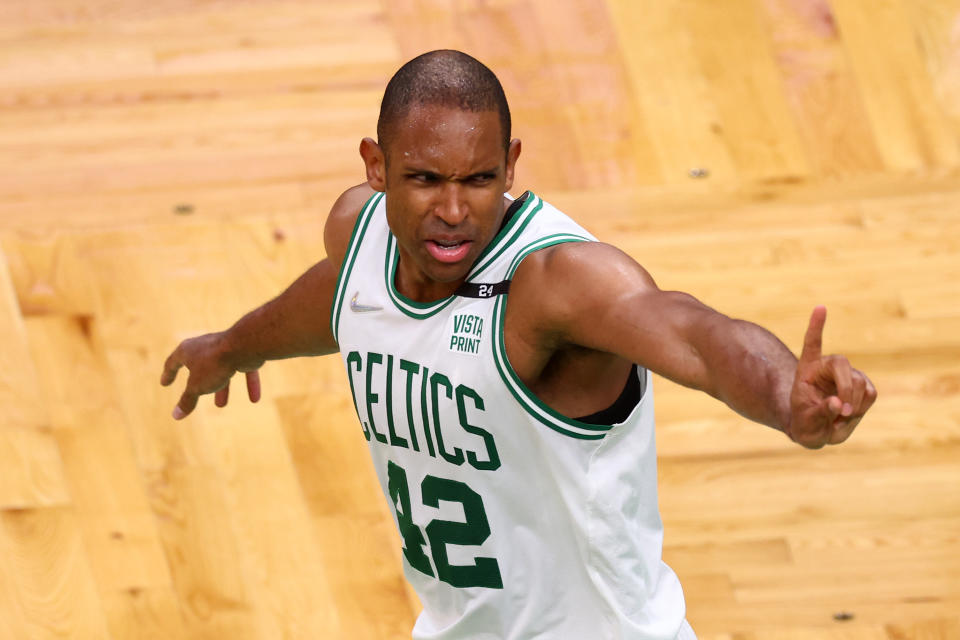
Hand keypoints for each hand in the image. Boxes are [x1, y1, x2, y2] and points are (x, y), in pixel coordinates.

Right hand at [160, 332, 261, 419]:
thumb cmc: (215, 363)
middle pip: (199, 366)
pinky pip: (244, 368)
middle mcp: (205, 346)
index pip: (173, 362)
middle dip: (199, 384)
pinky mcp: (243, 351)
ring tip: (221, 405)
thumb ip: (187, 400)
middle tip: (195, 394)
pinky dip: (249, 383)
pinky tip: (254, 399)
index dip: (168, 374)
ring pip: (222, 369)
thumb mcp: (197, 386)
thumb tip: (175, 416)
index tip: (165, 383)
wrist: (244, 345)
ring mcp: (225, 347)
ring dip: (222, 388)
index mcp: (188, 350)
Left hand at [787, 306, 876, 448]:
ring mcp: (848, 375)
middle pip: (844, 366)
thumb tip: (838, 404)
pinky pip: (871, 394)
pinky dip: (862, 409)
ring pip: (860, 384)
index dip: (817, 326)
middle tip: (843, 412)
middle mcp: (829, 367)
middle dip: (846, 390)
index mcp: (808, 369)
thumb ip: (820, 412)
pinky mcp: (863, 386)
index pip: (812, 343)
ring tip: (839, 419)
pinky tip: (849, 415)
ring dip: (853, 405)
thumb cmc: (805, 422)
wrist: (816, 429)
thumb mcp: (804, 422)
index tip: (821, 307)